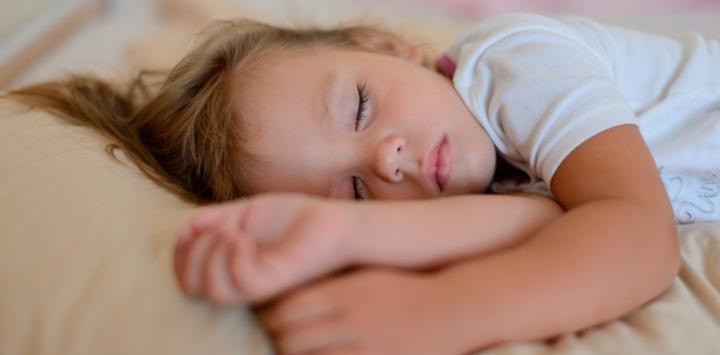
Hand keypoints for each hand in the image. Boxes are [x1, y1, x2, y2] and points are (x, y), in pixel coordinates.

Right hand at [173, 193, 353, 304]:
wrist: (331, 222)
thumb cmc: (291, 220)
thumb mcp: (243, 214)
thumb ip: (213, 220)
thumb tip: (185, 229)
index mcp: (229, 270)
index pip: (186, 279)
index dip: (179, 254)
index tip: (193, 227)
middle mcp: (240, 283)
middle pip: (192, 286)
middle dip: (192, 252)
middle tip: (218, 228)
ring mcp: (258, 285)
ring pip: (214, 290)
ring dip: (212, 253)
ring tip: (234, 231)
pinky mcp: (277, 281)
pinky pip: (243, 282)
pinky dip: (234, 256)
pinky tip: (245, 237)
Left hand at [259, 268, 464, 354]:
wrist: (453, 310)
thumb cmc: (405, 290)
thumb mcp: (366, 277)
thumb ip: (330, 288)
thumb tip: (286, 300)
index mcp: (347, 292)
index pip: (287, 309)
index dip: (272, 317)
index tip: (273, 320)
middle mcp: (353, 320)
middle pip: (291, 339)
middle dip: (281, 342)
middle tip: (285, 340)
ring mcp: (366, 349)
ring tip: (305, 351)